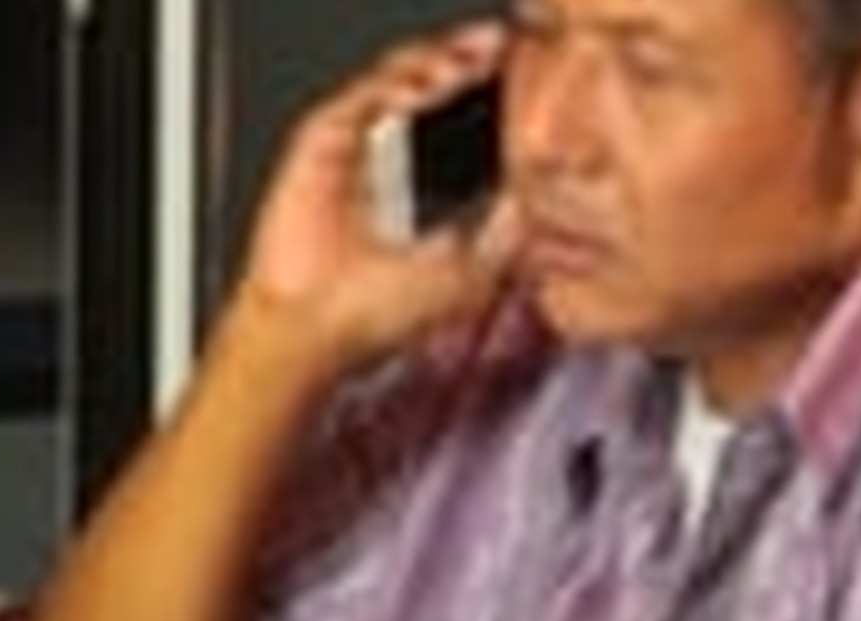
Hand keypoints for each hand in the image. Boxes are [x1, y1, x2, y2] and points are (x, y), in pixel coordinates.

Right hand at [231, 19, 523, 390]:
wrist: (323, 331)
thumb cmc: (380, 312)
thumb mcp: (472, 272)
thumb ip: (508, 230)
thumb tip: (541, 193)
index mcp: (428, 182)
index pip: (462, 117)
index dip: (491, 92)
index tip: (525, 74)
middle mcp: (392, 157)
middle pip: (431, 86)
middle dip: (467, 60)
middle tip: (499, 49)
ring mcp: (355, 147)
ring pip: (396, 81)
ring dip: (433, 62)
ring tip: (466, 62)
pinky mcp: (320, 144)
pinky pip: (356, 98)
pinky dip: (387, 85)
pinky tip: (419, 87)